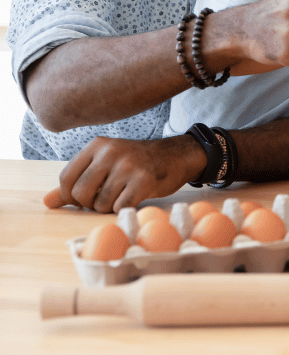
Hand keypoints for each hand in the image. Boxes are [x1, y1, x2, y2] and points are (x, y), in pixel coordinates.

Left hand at [42, 135, 205, 213]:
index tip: (84, 197)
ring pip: (101, 203)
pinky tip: (133, 199)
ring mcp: (128, 165)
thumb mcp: (104, 165)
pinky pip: (121, 207)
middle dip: (89, 204)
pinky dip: (123, 209)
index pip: (66, 177)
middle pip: (81, 192)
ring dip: (108, 208)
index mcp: (97, 145)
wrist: (176, 156)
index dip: (71, 195)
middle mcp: (111, 152)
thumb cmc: (135, 163)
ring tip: (121, 197)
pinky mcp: (144, 180)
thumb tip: (46, 202)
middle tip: (103, 200)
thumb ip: (75, 183)